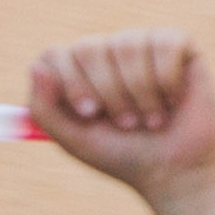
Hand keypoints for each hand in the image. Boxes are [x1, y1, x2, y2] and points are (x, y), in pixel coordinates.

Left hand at [28, 31, 214, 214]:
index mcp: (78, 73)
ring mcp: (141, 45)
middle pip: (88, 48)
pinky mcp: (177, 45)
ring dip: (139, 91)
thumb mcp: (74, 140)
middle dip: (107, 92)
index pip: (56, 55)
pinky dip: (166, 79)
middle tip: (127, 123)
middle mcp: (107, 54)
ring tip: (153, 119)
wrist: (176, 172)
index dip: (70, 83)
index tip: (90, 114)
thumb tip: (36, 66)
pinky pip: (163, 43)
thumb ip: (44, 109)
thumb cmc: (124, 156)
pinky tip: (173, 99)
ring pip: (126, 44)